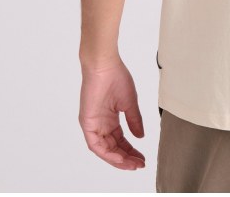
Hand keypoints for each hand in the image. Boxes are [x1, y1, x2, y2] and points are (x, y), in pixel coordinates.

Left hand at [79, 54, 145, 170]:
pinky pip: (95, 145)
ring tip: (132, 164)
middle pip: (113, 148)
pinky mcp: (87, 123)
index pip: (120, 140)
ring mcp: (93, 125)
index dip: (131, 150)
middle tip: (139, 164)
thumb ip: (134, 120)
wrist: (104, 65)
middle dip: (126, 158)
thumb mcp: (129, 102)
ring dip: (118, 159)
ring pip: (104, 150)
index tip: (142, 157)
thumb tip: (140, 136)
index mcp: (110, 119)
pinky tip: (119, 158)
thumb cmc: (116, 77)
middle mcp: (100, 124)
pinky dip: (107, 153)